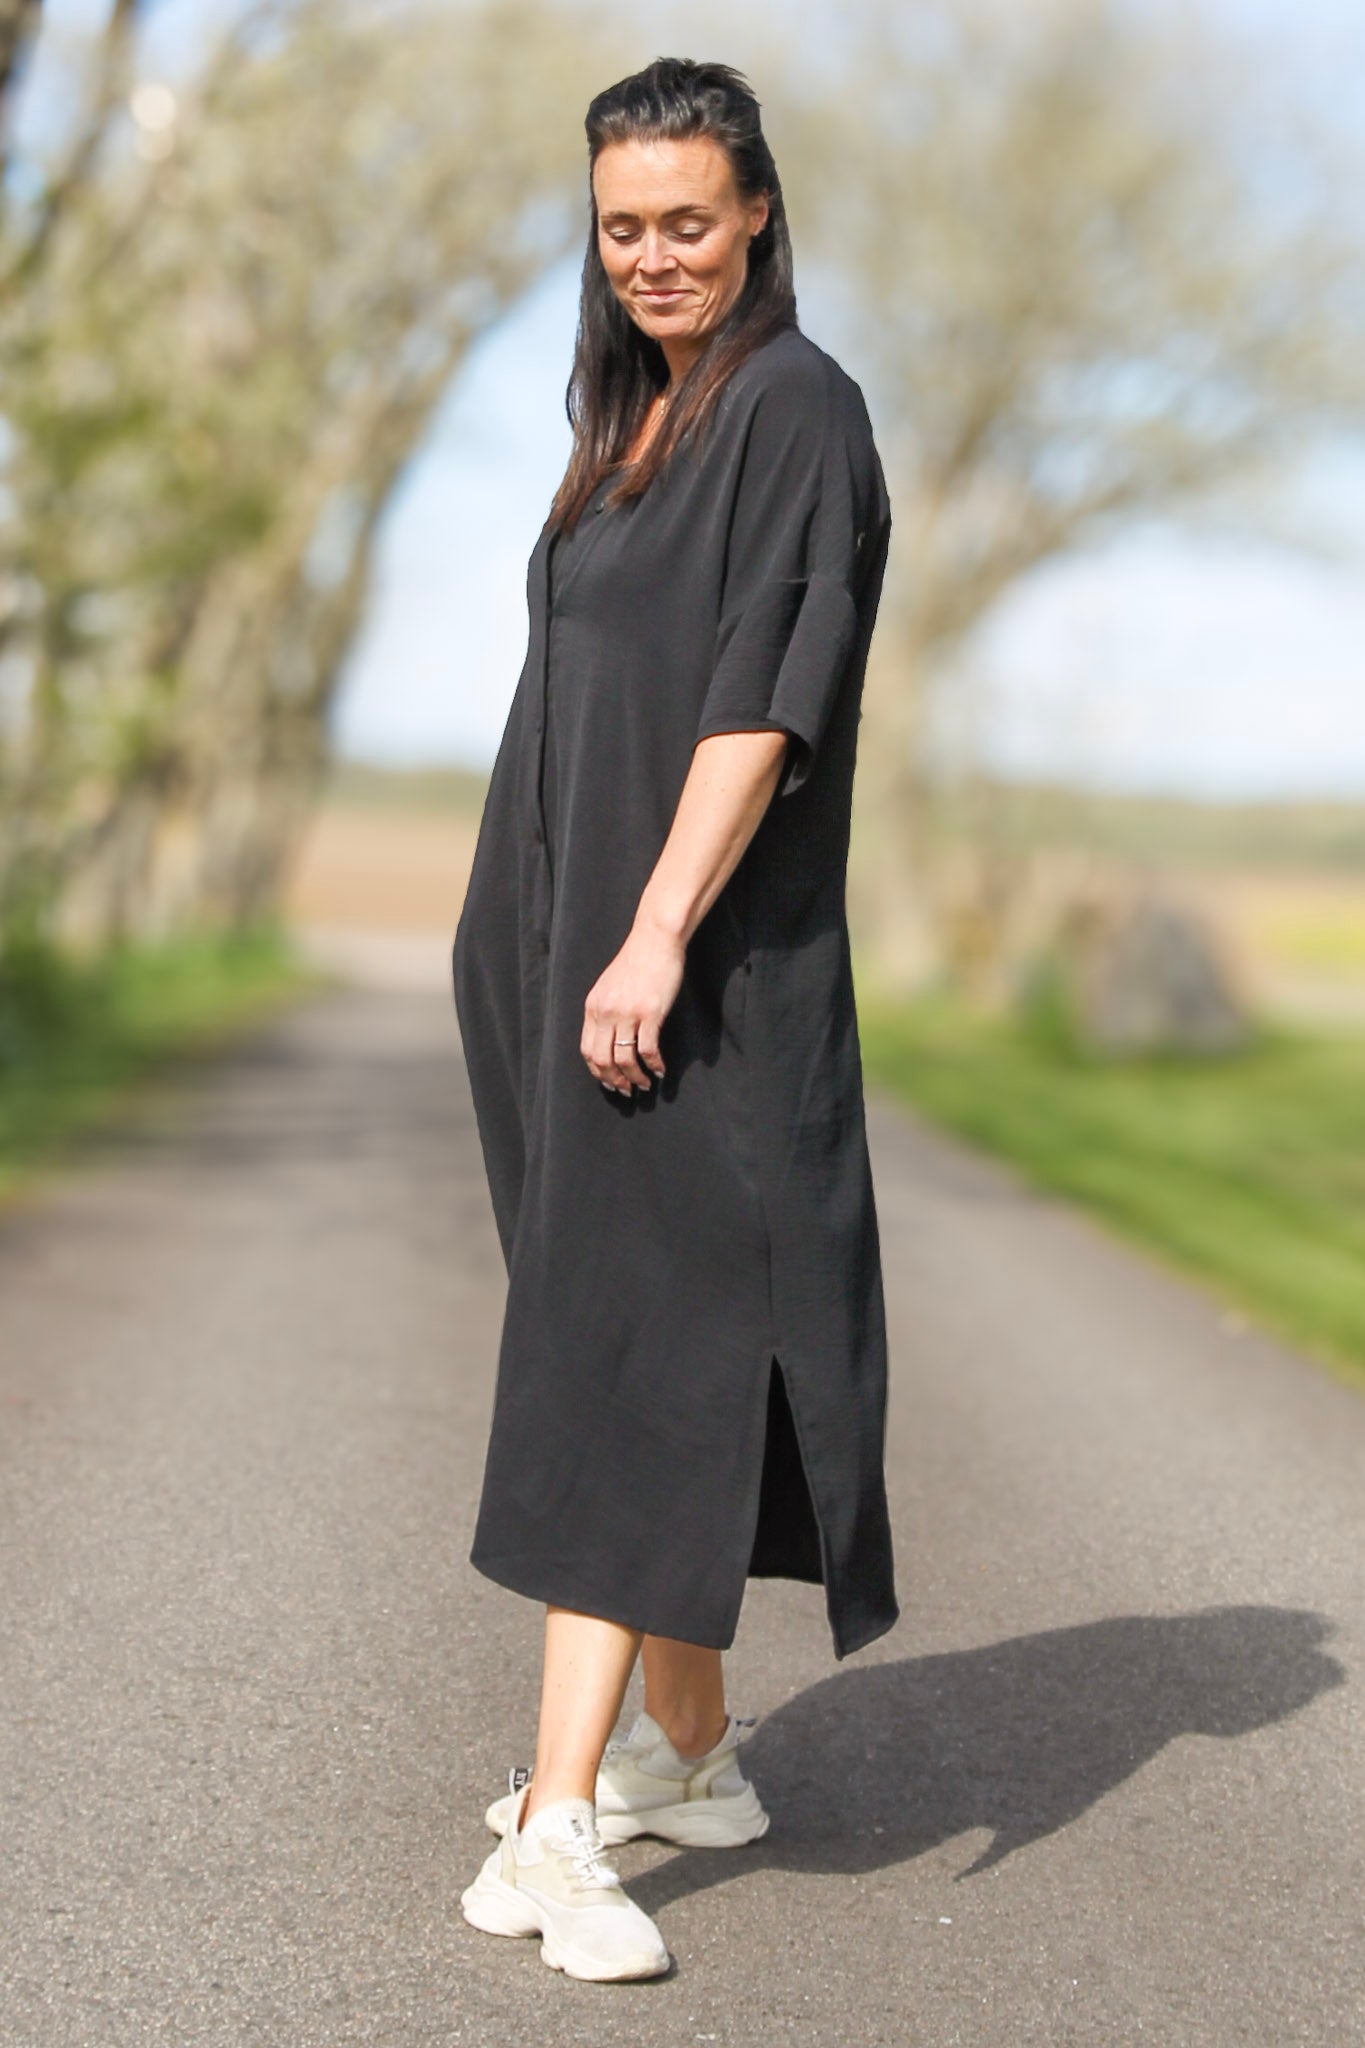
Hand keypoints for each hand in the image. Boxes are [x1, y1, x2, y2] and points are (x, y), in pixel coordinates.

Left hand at [582, 915, 683, 1094]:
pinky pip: (648, 1049)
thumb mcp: (609, 986)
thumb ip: (605, 1010)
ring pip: (625, 1058)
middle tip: (627, 1091)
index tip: (610, 1082)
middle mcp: (606, 1012)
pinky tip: (660, 1070)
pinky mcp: (650, 1013)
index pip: (587, 1050)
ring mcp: (628, 1013)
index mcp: (593, 1007)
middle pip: (603, 1060)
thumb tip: (609, 1038)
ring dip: (635, 1077)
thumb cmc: (636, 962)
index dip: (598, 1072)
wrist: (655, 940)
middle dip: (615, 1081)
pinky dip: (654, 1065)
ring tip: (645, 1084)